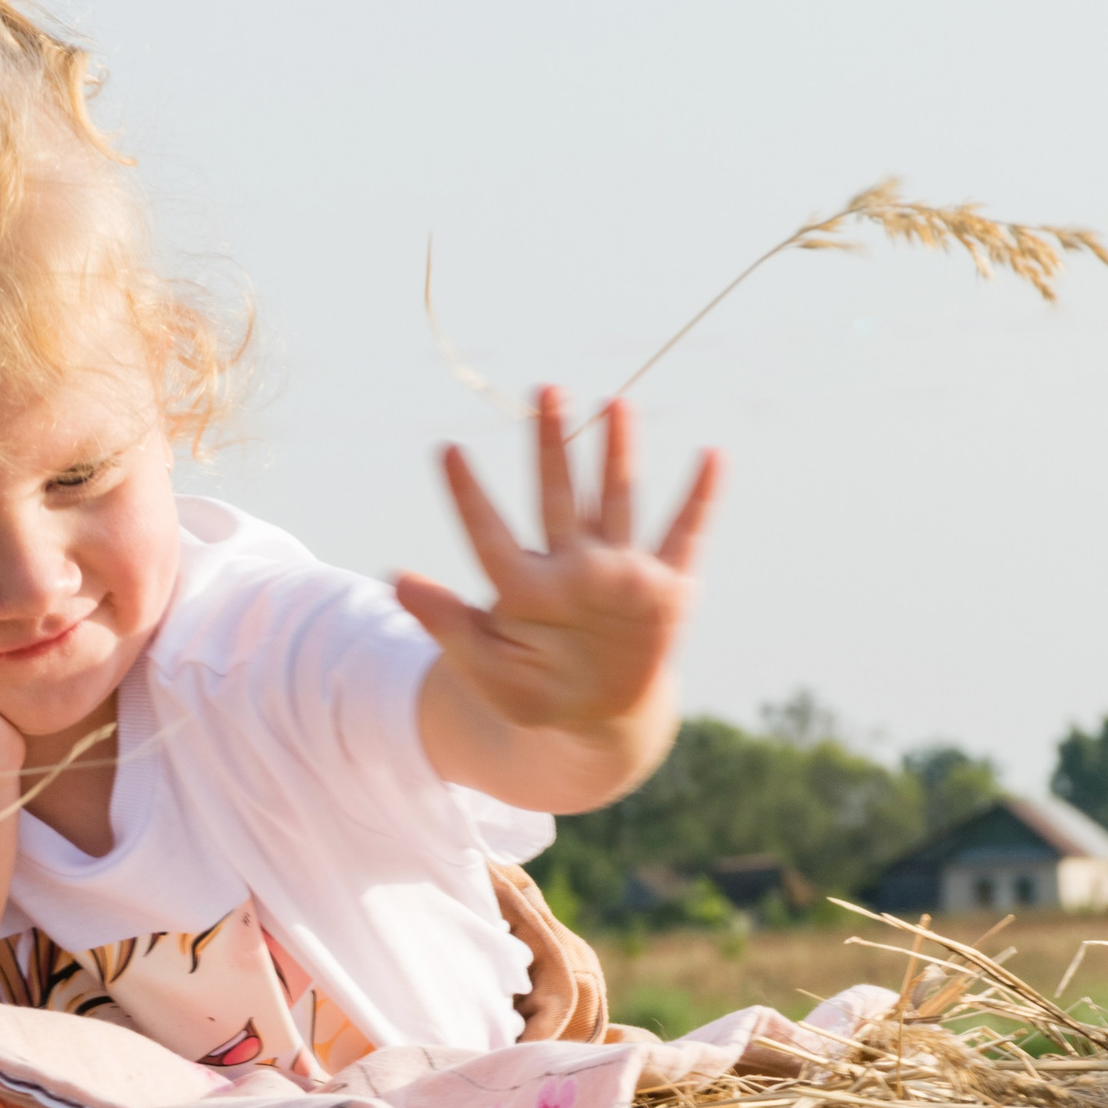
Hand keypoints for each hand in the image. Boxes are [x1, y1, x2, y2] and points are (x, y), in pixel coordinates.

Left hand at [398, 388, 716, 740]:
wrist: (598, 718)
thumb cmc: (535, 691)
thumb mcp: (487, 669)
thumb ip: (448, 625)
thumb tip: (396, 578)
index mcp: (525, 588)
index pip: (490, 534)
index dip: (468, 497)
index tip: (446, 452)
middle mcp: (572, 567)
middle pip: (558, 497)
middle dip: (553, 445)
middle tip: (547, 389)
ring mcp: (619, 574)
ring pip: (617, 502)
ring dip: (618, 455)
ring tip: (615, 404)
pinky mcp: (662, 590)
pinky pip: (684, 537)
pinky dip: (699, 500)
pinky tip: (711, 457)